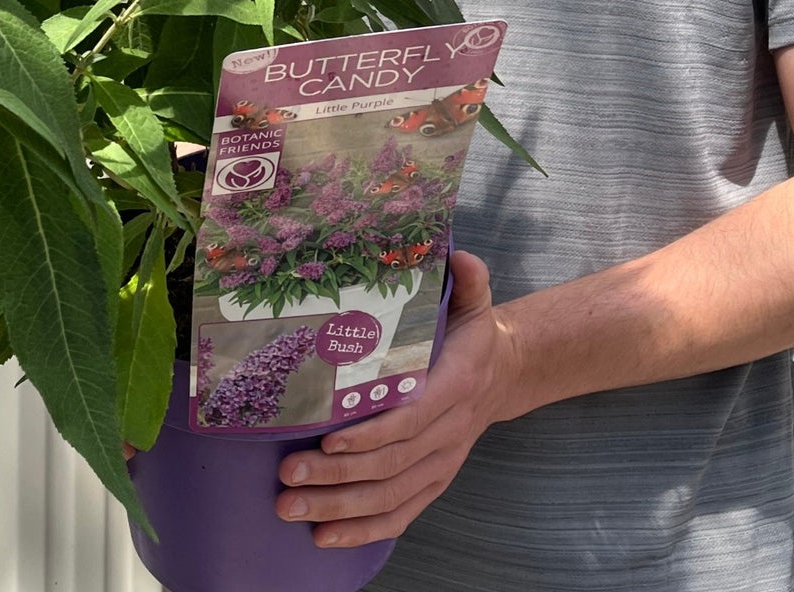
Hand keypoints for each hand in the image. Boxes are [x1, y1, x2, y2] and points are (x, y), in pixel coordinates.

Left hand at [274, 249, 517, 547]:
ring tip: (291, 507)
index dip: (371, 432)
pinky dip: (364, 531)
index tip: (328, 436)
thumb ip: (470, 279)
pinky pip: (401, 514)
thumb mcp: (476, 300)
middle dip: (337, 473)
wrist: (505, 372)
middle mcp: (449, 431)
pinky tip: (326, 538)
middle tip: (288, 473)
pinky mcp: (433, 481)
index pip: (412, 417)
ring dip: (340, 507)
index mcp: (456, 385)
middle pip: (391, 463)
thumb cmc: (473, 332)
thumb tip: (459, 254)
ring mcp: (441, 462)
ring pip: (390, 495)